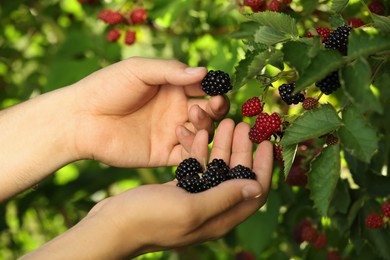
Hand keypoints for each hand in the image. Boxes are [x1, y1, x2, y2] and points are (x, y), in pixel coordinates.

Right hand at [22, 119, 272, 258]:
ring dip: (222, 145)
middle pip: (237, 176)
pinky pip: (197, 167)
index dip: (264, 167)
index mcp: (220, 218)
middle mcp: (211, 210)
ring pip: (217, 169)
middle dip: (243, 150)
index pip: (254, 192)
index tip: (267, 142)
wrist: (112, 224)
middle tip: (243, 125)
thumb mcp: (190, 207)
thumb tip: (256, 187)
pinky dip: (201, 150)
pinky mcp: (180, 190)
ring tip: (226, 122)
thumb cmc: (149, 218)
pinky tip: (202, 133)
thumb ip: (225, 197)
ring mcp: (195, 199)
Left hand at [71, 57, 229, 167]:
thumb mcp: (139, 70)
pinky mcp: (164, 155)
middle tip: (215, 104)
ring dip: (206, 125)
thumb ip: (171, 70)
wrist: (81, 119)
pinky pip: (189, 155)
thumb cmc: (107, 88)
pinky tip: (181, 134)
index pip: (204, 88)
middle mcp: (176, 111)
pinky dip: (195, 147)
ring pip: (203, 133)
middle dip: (217, 107)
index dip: (215, 87)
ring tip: (193, 115)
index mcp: (172, 89)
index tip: (219, 86)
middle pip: (210, 112)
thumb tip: (205, 71)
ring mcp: (171, 134)